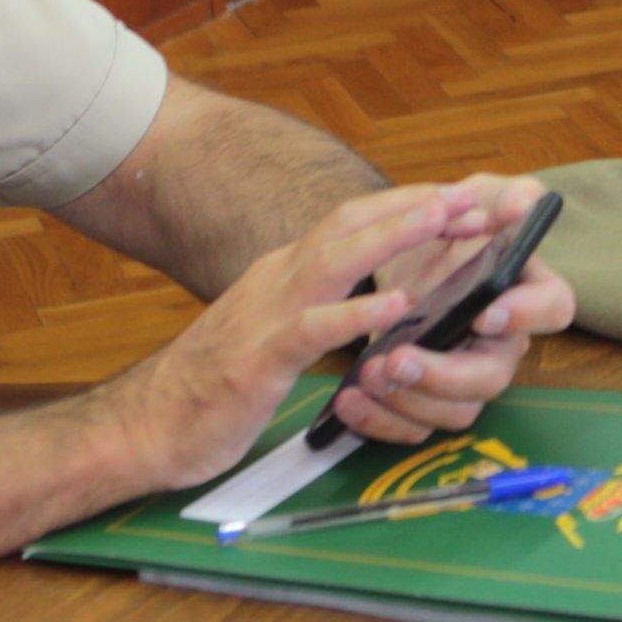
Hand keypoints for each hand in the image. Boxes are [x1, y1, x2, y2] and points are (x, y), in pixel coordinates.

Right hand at [83, 179, 461, 495]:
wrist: (147, 426)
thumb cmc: (216, 384)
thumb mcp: (275, 332)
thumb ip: (315, 306)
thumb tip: (366, 293)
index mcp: (284, 274)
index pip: (353, 223)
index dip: (408, 207)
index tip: (461, 197)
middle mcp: (277, 280)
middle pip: (351, 225)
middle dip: (414, 207)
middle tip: (474, 195)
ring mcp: (266, 314)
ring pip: (335, 260)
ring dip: (394, 237)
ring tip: (444, 221)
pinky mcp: (257, 359)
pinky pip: (313, 328)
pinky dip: (357, 315)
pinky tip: (398, 309)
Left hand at [332, 173, 578, 444]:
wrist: (404, 260)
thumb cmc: (455, 234)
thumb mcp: (480, 202)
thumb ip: (506, 197)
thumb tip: (525, 200)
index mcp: (525, 293)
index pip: (553, 308)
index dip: (525, 315)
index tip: (483, 311)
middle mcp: (501, 345)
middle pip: (492, 377)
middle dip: (444, 374)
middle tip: (398, 358)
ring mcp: (464, 379)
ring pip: (453, 411)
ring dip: (406, 398)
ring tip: (366, 372)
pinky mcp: (428, 402)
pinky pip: (414, 428)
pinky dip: (380, 421)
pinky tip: (350, 399)